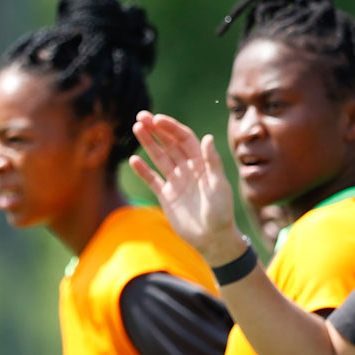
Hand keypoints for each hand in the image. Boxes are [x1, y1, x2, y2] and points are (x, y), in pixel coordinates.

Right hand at [128, 111, 247, 264]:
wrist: (212, 238)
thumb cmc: (221, 212)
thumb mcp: (218, 186)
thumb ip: (212, 162)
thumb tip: (206, 138)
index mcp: (202, 164)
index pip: (184, 139)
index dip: (171, 128)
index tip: (157, 119)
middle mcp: (188, 169)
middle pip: (169, 144)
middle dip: (156, 130)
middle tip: (141, 116)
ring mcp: (176, 181)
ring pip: (159, 157)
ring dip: (148, 143)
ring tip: (136, 128)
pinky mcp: (167, 196)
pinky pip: (153, 179)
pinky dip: (143, 170)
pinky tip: (133, 160)